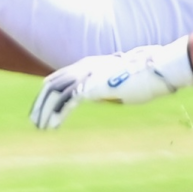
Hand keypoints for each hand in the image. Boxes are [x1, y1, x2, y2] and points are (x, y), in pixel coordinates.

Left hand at [30, 40, 192, 129]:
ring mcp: (86, 75)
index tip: (43, 108)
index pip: (60, 77)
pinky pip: (66, 102)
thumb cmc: (146, 78)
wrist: (157, 70)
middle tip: (35, 121)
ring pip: (54, 93)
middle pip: (52, 84)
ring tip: (41, 127)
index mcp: (90, 64)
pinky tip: (52, 126)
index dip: (48, 94)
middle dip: (40, 103)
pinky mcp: (91, 87)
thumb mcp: (123, 82)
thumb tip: (108, 97)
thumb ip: (109, 88)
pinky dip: (56, 114)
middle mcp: (84, 67)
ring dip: (45, 111)